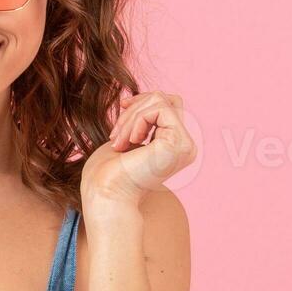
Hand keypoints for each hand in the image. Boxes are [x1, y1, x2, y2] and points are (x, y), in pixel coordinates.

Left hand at [81, 91, 196, 211]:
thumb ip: (145, 118)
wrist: (105, 194)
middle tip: (116, 134)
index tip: (122, 108)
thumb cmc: (109, 172)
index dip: (144, 101)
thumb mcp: (130, 137)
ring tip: (118, 140)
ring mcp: (185, 146)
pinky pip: (159, 109)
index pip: (168, 105)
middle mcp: (186, 147)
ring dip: (131, 116)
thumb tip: (152, 95)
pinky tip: (129, 142)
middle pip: (167, 100)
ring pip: (162, 101)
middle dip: (136, 108)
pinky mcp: (179, 144)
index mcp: (175, 147)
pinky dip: (137, 119)